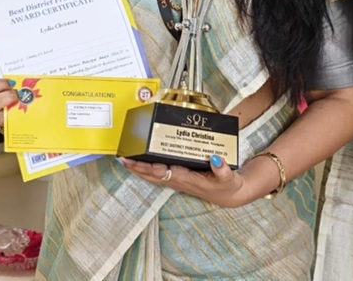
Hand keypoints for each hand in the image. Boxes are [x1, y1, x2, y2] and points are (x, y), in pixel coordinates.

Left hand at [119, 155, 247, 207]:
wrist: (230, 195)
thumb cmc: (228, 185)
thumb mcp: (229, 178)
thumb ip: (223, 169)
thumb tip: (215, 158)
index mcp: (188, 179)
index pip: (163, 172)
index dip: (149, 167)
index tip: (137, 160)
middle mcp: (179, 181)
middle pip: (153, 175)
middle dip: (137, 168)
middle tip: (122, 158)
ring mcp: (178, 181)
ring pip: (153, 177)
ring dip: (139, 169)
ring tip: (125, 160)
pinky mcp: (179, 179)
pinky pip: (159, 175)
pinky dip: (147, 170)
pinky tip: (140, 164)